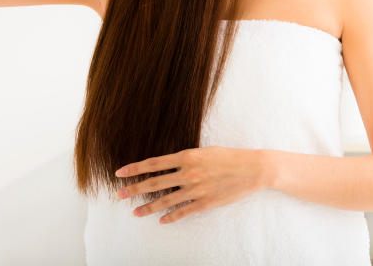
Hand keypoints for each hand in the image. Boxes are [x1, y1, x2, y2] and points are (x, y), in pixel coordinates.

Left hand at [114, 146, 266, 223]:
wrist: (253, 169)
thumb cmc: (230, 157)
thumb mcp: (205, 151)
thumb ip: (186, 158)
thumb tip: (169, 164)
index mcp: (187, 156)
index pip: (154, 163)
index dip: (135, 168)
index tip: (120, 173)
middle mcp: (188, 173)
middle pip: (154, 183)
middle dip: (134, 189)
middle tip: (119, 195)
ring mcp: (196, 189)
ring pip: (165, 200)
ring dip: (148, 207)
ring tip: (135, 212)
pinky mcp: (204, 203)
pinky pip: (182, 212)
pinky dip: (170, 217)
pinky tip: (161, 220)